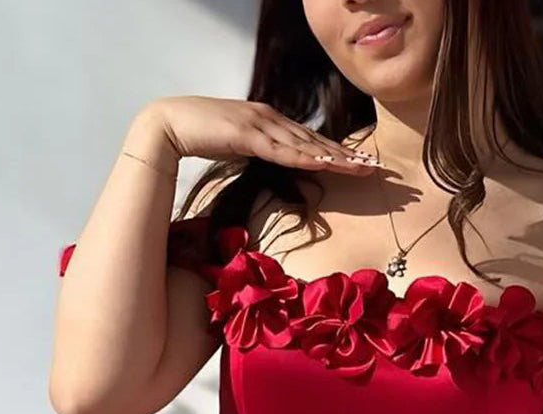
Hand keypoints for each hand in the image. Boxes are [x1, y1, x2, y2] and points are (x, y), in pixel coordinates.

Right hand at [148, 95, 383, 175]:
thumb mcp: (236, 144)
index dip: (336, 150)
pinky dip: (304, 157)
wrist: (168, 123)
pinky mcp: (247, 135)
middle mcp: (270, 117)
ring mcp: (260, 124)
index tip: (359, 161)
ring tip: (360, 167)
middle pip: (315, 139)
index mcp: (269, 120)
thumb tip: (272, 163)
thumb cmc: (199, 135)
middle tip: (374, 165)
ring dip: (334, 157)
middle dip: (346, 154)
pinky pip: (281, 150)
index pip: (309, 138)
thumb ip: (257, 150)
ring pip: (305, 144)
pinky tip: (324, 164)